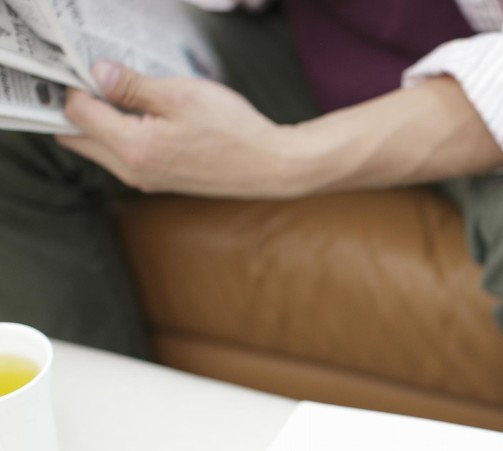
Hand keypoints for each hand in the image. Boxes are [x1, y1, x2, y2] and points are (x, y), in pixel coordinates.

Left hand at [56, 61, 300, 197]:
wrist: (272, 167)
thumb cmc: (234, 131)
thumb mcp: (181, 95)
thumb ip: (132, 85)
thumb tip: (96, 73)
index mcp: (133, 147)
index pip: (76, 112)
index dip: (76, 83)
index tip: (88, 64)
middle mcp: (132, 170)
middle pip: (76, 136)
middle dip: (76, 107)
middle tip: (93, 78)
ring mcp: (146, 179)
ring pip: (97, 148)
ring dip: (98, 122)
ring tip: (121, 94)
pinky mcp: (160, 181)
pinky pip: (121, 157)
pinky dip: (119, 135)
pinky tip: (144, 116)